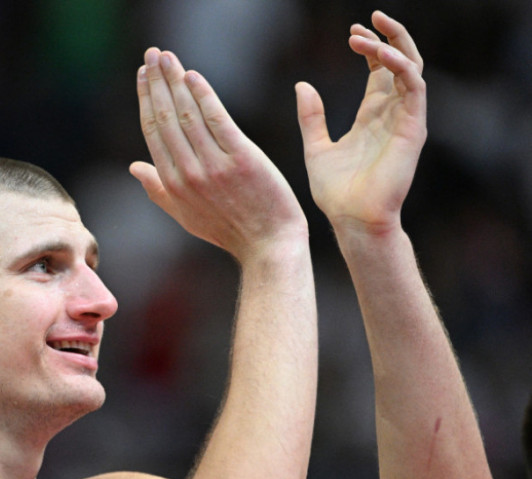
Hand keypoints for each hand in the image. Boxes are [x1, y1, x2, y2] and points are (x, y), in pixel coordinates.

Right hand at [130, 48, 305, 262]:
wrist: (268, 245)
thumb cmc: (229, 230)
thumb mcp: (186, 216)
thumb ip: (158, 190)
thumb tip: (134, 167)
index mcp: (172, 184)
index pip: (153, 132)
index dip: (146, 99)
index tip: (143, 76)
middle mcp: (188, 173)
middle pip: (166, 117)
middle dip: (156, 82)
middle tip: (151, 54)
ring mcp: (214, 166)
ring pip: (187, 115)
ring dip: (174, 81)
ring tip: (167, 57)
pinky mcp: (242, 159)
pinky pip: (217, 120)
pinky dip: (203, 95)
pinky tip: (193, 76)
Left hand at [295, 11, 426, 234]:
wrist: (352, 220)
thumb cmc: (336, 193)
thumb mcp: (315, 147)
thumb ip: (311, 117)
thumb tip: (302, 85)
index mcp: (372, 117)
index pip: (380, 72)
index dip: (370, 48)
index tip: (352, 32)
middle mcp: (392, 114)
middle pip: (400, 63)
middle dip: (387, 38)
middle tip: (367, 20)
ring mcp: (405, 120)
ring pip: (412, 69)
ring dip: (393, 45)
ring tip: (368, 33)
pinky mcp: (413, 128)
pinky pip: (414, 87)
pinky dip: (400, 67)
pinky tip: (379, 54)